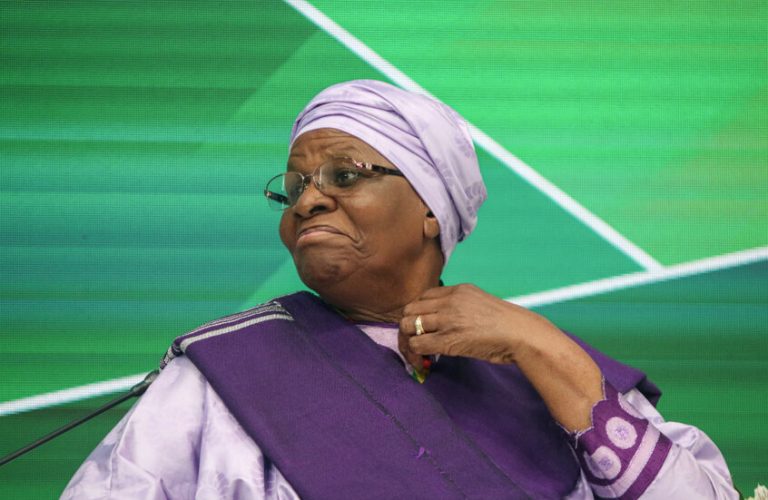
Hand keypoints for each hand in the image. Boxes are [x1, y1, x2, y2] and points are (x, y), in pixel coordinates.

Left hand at [398, 284, 558, 370]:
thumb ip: (460, 306)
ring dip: (407, 341)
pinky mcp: (448, 340)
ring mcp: (447, 319)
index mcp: (458, 290)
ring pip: (407, 325)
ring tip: (416, 353)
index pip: (423, 296)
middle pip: (410, 309)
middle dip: (407, 325)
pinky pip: (417, 344)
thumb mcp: (480, 303)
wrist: (521, 334)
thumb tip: (444, 321)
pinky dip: (415, 354)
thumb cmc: (507, 324)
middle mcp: (449, 301)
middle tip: (414, 341)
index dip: (419, 312)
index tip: (423, 326)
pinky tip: (422, 361)